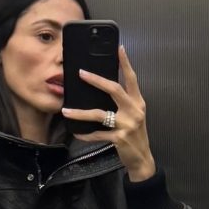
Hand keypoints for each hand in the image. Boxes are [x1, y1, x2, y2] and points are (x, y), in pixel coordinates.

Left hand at [61, 45, 155, 181]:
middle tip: (81, 73)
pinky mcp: (119, 138)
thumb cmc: (135, 136)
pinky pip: (97, 134)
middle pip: (114, 90)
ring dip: (81, 113)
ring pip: (100, 114)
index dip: (125, 63)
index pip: (132, 79)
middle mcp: (134, 111)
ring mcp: (127, 125)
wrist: (142, 159)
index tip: (119, 48)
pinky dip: (86, 135)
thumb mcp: (134, 116)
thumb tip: (105, 90)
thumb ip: (124, 103)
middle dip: (96, 80)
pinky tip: (76, 133)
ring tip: (66, 110)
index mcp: (138, 102)